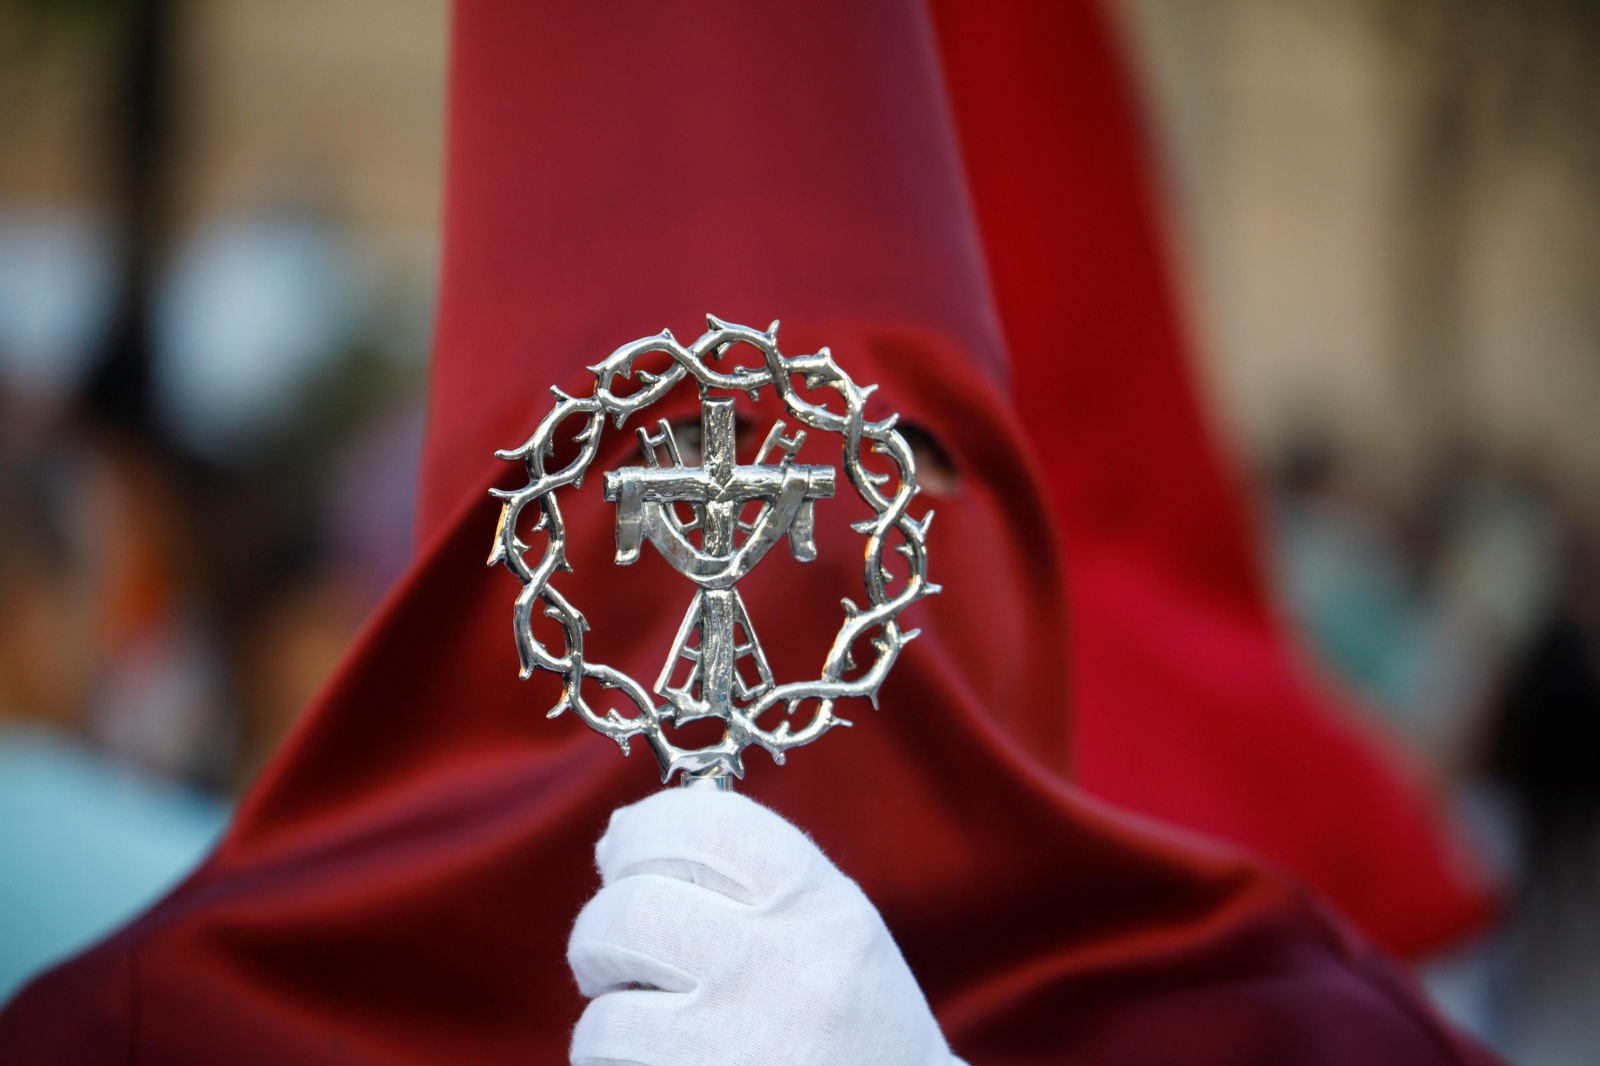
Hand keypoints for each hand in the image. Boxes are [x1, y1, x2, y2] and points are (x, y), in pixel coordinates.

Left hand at [567, 787, 958, 1065]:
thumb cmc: (850, 1014)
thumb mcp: (828, 923)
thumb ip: (740, 872)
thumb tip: (616, 830)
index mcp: (816, 905)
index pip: (701, 825)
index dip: (640, 832)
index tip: (621, 853)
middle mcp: (779, 968)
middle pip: (627, 913)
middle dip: (596, 935)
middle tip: (611, 960)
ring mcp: (738, 1046)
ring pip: (605, 1019)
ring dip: (607, 1025)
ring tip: (642, 1031)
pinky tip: (657, 1065)